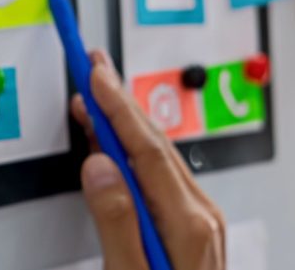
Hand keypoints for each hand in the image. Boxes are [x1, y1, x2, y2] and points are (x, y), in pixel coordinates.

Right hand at [71, 52, 224, 269]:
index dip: (116, 107)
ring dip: (126, 124)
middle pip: (154, 144)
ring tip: (97, 97)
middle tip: (93, 65)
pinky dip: (134, 153)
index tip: (94, 75)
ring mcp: (200, 221)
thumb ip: (117, 222)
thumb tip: (100, 166)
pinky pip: (160, 177)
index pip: (146, 150)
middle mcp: (201, 215)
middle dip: (121, 101)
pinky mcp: (192, 229)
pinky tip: (117, 147)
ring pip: (158, 158)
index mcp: (188, 223)